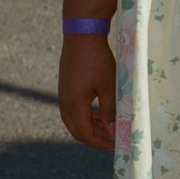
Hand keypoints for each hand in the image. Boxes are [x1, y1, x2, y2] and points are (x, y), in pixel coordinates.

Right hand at [58, 33, 116, 148]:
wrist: (82, 34)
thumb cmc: (97, 59)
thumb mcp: (108, 86)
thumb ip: (110, 110)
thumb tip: (112, 131)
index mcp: (74, 105)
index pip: (84, 134)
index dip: (100, 142)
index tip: (116, 144)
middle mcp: (64, 102)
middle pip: (77, 130)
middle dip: (94, 137)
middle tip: (112, 138)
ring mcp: (63, 94)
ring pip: (74, 120)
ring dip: (90, 126)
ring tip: (109, 125)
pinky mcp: (66, 87)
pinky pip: (73, 109)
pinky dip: (86, 115)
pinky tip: (100, 111)